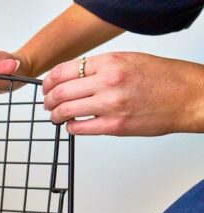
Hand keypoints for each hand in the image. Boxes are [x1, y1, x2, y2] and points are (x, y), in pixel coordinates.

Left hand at [43, 52, 203, 135]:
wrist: (190, 97)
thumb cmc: (164, 79)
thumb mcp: (129, 60)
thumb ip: (101, 67)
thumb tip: (74, 76)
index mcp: (110, 63)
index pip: (64, 71)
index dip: (49, 81)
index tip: (47, 87)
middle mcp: (107, 82)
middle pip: (60, 91)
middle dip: (48, 100)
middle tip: (48, 104)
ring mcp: (110, 105)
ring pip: (65, 111)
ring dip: (56, 115)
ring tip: (57, 116)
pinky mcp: (114, 126)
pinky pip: (79, 128)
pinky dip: (71, 127)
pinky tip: (73, 125)